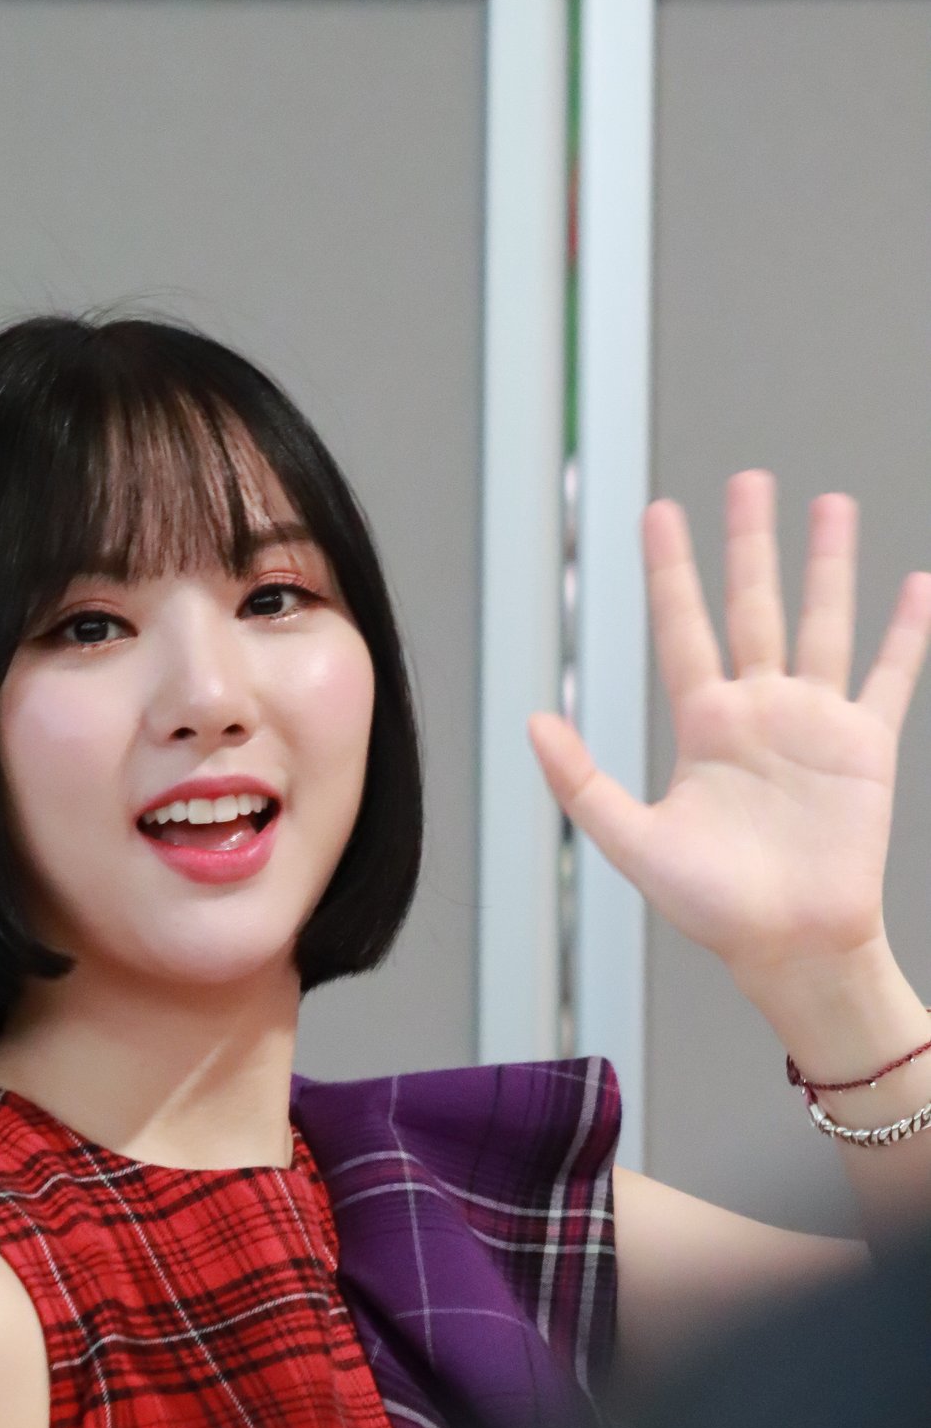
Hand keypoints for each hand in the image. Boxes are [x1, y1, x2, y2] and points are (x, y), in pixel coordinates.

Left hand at [528, 471, 930, 994]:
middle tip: (747, 481)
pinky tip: (914, 585)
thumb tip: (534, 722)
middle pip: (753, 606)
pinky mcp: (865, 747)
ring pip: (822, 622)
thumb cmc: (713, 906)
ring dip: (827, 565)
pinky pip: (889, 676)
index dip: (672, 572)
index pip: (682, 629)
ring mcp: (814, 723)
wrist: (790, 946)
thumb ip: (581, 783)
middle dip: (749, 544)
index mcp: (703, 727)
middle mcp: (758, 711)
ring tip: (829, 504)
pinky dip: (904, 632)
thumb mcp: (633, 842)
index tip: (660, 513)